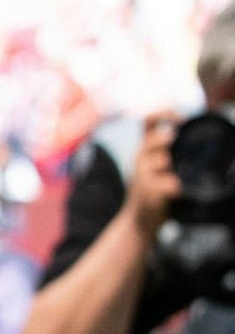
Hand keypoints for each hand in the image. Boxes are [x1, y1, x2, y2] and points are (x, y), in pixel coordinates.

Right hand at [125, 111, 182, 241]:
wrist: (139, 220)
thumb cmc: (154, 190)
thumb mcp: (156, 165)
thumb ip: (169, 149)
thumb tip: (195, 133)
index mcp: (146, 148)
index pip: (149, 120)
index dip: (164, 113)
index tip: (180, 119)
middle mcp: (141, 158)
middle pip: (151, 140)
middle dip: (164, 139)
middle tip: (173, 139)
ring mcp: (143, 176)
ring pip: (156, 161)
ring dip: (164, 161)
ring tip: (169, 167)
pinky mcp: (148, 193)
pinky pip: (162, 185)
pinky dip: (172, 185)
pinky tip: (177, 188)